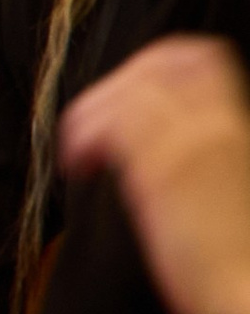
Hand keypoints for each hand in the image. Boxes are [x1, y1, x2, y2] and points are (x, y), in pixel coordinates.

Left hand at [59, 35, 249, 313]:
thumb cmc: (242, 258)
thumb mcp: (234, 185)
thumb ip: (210, 154)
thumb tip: (163, 150)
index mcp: (239, 122)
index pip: (201, 55)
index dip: (153, 66)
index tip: (124, 94)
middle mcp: (222, 120)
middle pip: (158, 63)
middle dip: (115, 85)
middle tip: (91, 125)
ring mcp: (196, 140)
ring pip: (131, 89)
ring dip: (93, 113)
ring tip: (80, 154)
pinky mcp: (167, 168)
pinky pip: (114, 124)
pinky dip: (84, 136)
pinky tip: (79, 167)